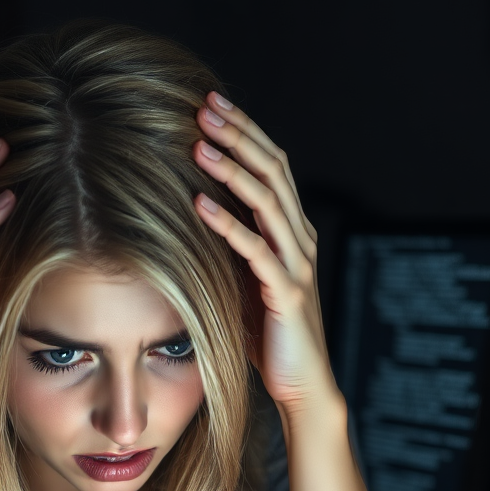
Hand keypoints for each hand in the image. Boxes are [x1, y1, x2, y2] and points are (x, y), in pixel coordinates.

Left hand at [192, 92, 337, 418]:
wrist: (301, 385)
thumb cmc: (268, 335)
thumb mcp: (244, 279)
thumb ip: (231, 246)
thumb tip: (188, 210)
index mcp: (292, 232)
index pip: (272, 167)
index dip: (245, 132)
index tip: (210, 104)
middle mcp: (300, 240)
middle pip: (274, 170)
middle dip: (239, 134)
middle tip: (204, 106)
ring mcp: (297, 265)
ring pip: (268, 202)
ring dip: (232, 168)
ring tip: (198, 143)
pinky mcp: (287, 294)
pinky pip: (257, 251)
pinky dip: (228, 224)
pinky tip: (200, 204)